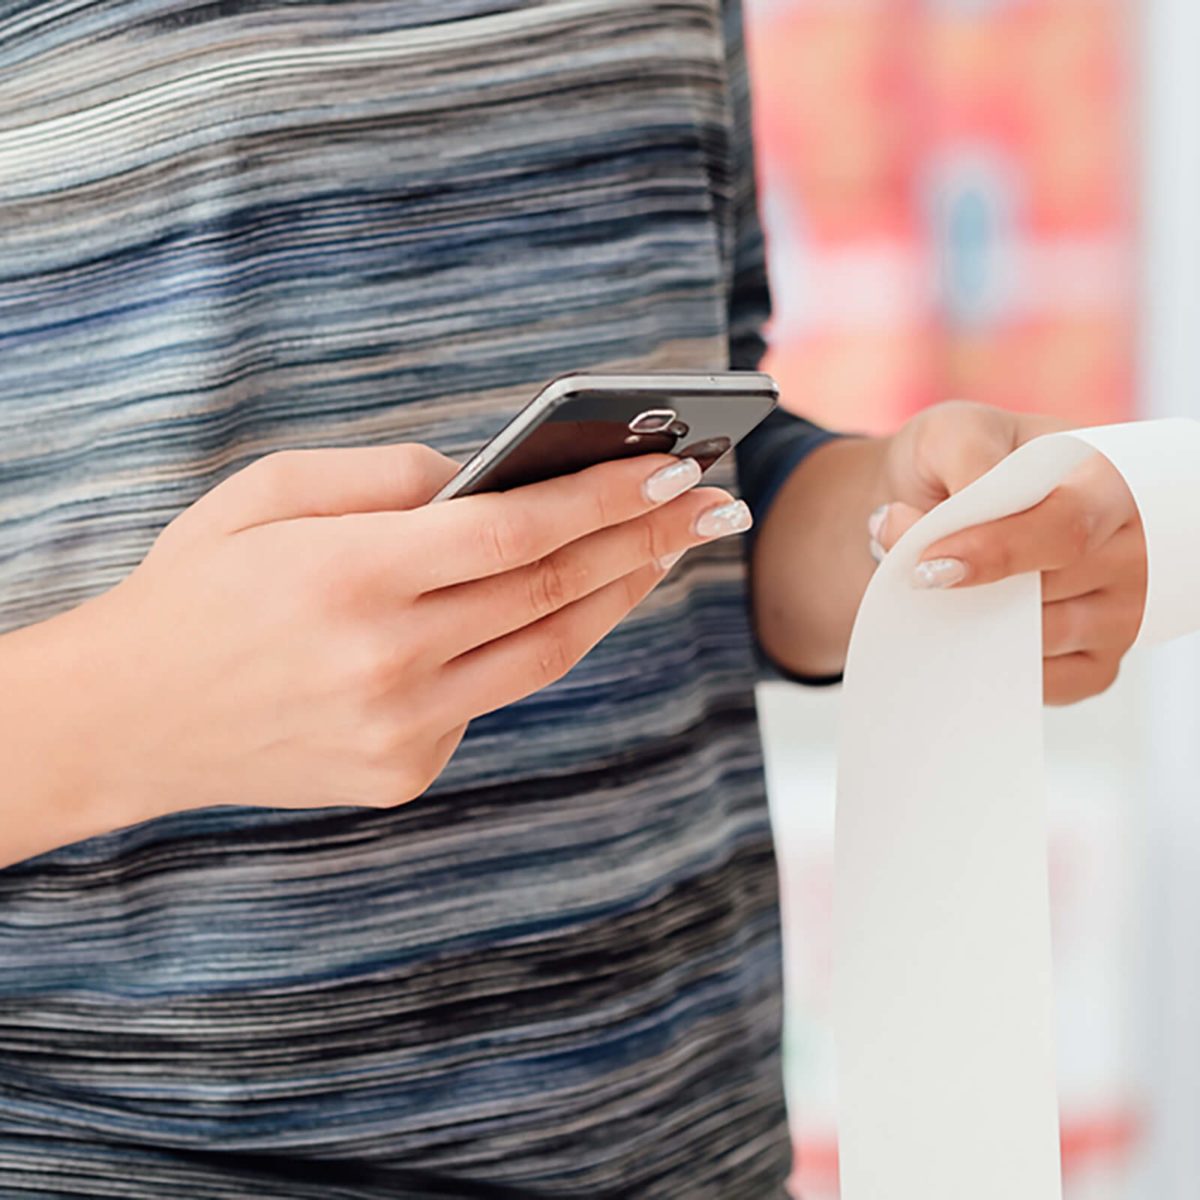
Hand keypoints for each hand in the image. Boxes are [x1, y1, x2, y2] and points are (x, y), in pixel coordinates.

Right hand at [3, 445, 750, 862]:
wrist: (126, 718)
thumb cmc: (196, 586)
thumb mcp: (267, 492)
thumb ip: (386, 476)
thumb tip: (488, 473)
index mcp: (352, 575)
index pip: (519, 530)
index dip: (608, 495)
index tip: (677, 465)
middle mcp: (388, 661)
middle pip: (555, 592)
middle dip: (646, 540)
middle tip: (711, 503)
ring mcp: (402, 730)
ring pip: (546, 652)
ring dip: (616, 596)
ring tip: (664, 549)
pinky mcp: (404, 773)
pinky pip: (492, 697)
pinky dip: (530, 643)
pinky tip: (560, 605)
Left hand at [873, 401, 1146, 704]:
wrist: (934, 501)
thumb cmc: (958, 461)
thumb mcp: (954, 432)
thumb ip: (961, 463)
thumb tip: (946, 529)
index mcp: (1109, 480)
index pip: (1069, 526)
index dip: (998, 550)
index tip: (930, 563)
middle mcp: (1132, 548)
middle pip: (1053, 589)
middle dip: (967, 584)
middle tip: (907, 566)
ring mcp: (1121, 611)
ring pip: (1044, 639)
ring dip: (972, 624)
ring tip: (929, 589)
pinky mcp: (1097, 662)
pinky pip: (1050, 684)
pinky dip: (993, 665)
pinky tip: (962, 631)